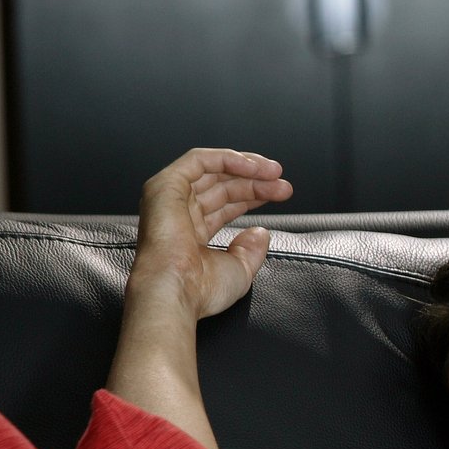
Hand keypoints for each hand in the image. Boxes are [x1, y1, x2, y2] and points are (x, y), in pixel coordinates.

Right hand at [128, 148, 293, 319]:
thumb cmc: (201, 288)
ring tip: (275, 173)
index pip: (225, 205)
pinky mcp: (165, 185)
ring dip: (247, 168)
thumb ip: (251, 250)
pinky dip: (227, 159)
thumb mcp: (239, 269)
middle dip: (255, 182)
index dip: (253, 196)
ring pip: (212, 171)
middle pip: (221, 186)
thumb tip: (260, 232)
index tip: (279, 194)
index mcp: (191, 233)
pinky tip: (253, 167)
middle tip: (283, 185)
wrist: (176, 290)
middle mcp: (179, 213)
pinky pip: (199, 160)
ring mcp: (170, 198)